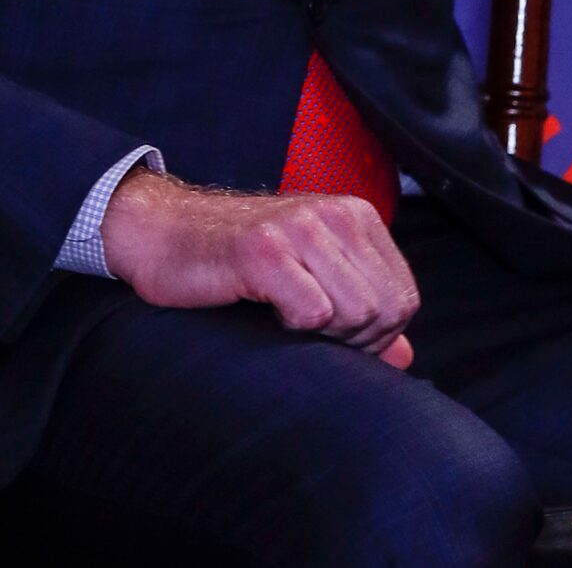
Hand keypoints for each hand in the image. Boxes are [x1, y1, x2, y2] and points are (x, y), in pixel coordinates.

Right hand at [100, 168, 418, 367]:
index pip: (404, 298)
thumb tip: (406, 357)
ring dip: (323, 335)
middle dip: (352, 341)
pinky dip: (292, 329)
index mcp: (356, 216)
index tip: (333, 333)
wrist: (165, 232)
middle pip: (386, 310)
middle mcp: (335, 214)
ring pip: (356, 312)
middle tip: (305, 330)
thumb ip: (360, 311)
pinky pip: (312, 313)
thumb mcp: (311, 276)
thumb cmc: (239, 261)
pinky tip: (265, 310)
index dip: (376, 335)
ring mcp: (300, 229)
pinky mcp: (264, 251)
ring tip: (285, 317)